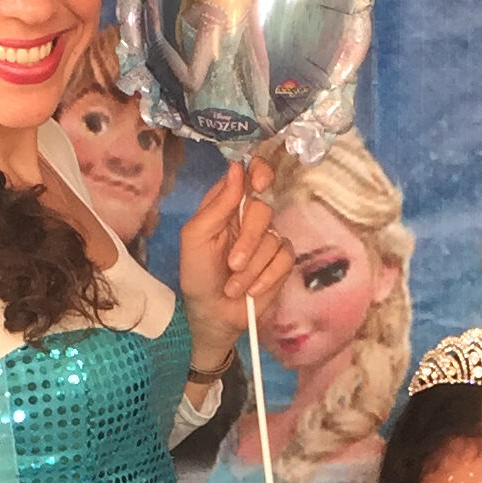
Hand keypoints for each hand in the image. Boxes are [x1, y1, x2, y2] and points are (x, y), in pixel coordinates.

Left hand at [179, 156, 293, 377]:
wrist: (212, 314)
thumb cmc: (198, 274)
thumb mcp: (197, 237)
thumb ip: (218, 204)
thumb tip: (237, 167)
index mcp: (227, 205)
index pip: (249, 175)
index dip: (259, 172)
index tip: (259, 183)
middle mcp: (249, 218)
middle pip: (264, 209)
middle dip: (249, 239)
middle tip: (233, 263)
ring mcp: (268, 240)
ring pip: (274, 239)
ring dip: (251, 268)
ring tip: (233, 285)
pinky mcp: (281, 262)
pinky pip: (285, 259)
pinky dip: (266, 277)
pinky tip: (251, 291)